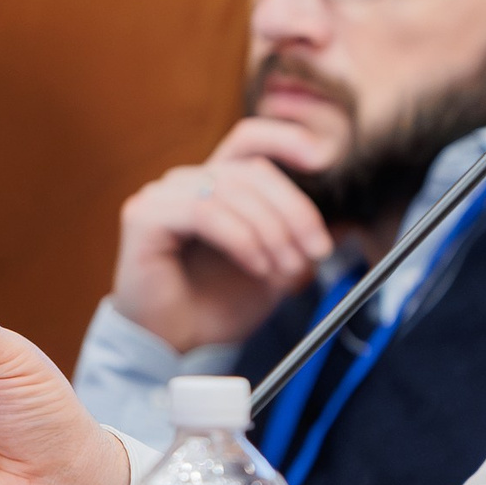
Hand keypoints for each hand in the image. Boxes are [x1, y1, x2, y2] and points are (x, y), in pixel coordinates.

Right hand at [112, 118, 336, 351]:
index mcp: (215, 184)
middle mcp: (186, 182)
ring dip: (271, 232)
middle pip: (253, 171)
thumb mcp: (275, 268)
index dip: (286, 138)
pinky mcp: (144, 216)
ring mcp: (162, 196)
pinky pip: (205, 213)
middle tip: (317, 252)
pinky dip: (241, 240)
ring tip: (286, 270)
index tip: (325, 159)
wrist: (179, 346)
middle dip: (295, 211)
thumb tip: (341, 226)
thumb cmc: (219, 305)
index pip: (249, 139)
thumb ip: (298, 240)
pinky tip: (258, 266)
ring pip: (232, 192)